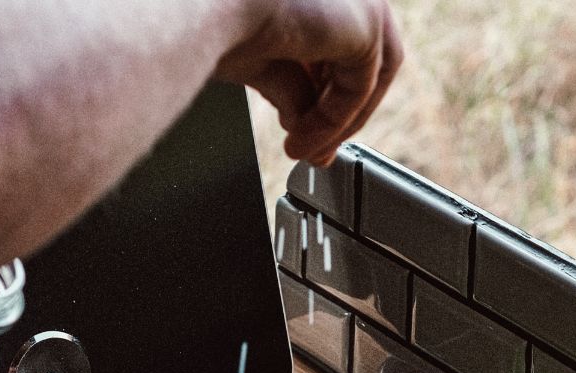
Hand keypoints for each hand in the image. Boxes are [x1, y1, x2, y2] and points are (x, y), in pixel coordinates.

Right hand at [216, 0, 402, 165]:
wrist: (208, 9)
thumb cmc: (218, 19)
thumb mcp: (263, 61)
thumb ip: (292, 87)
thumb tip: (300, 120)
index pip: (337, 49)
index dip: (323, 97)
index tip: (302, 135)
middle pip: (360, 65)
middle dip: (335, 116)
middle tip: (311, 154)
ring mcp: (362, 0)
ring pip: (367, 79)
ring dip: (335, 126)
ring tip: (303, 152)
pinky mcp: (368, 24)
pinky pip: (360, 90)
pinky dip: (333, 124)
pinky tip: (303, 143)